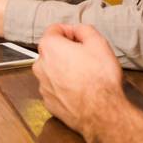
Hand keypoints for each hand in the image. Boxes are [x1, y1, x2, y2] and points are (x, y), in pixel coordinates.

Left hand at [32, 23, 124, 142]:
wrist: (101, 112)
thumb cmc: (100, 79)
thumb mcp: (99, 43)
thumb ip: (84, 30)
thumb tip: (78, 30)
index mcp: (50, 47)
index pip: (54, 29)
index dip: (70, 31)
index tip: (80, 38)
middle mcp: (40, 66)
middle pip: (52, 51)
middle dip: (67, 51)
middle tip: (86, 57)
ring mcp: (43, 86)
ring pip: (53, 70)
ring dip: (65, 69)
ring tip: (86, 76)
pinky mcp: (49, 102)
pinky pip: (55, 88)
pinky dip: (65, 87)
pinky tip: (81, 90)